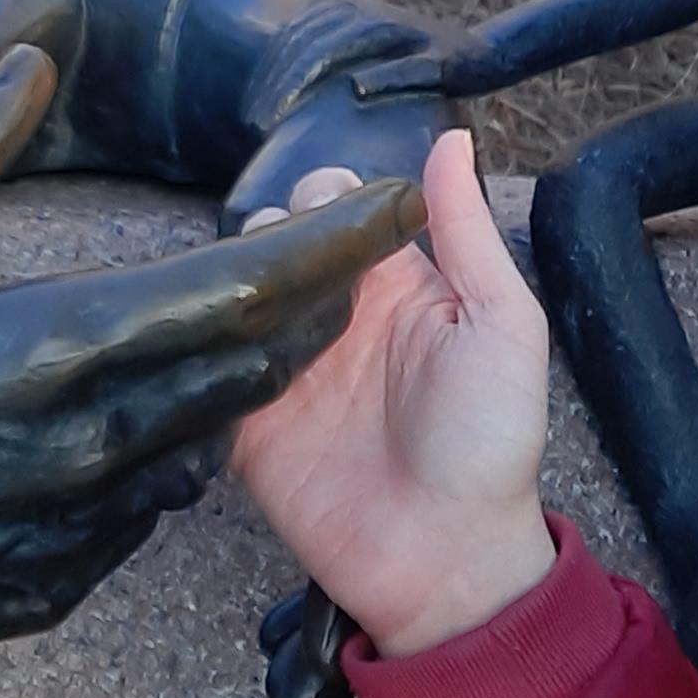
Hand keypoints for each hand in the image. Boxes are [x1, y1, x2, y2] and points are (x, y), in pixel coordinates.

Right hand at [0, 45, 421, 688]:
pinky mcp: (38, 592)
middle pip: (238, 369)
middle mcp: (69, 447)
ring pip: (195, 446)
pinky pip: (132, 520)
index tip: (389, 197)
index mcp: (32, 348)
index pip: (223, 288)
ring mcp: (58, 532)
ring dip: (238, 382)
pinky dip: (152, 463)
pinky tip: (137, 428)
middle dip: (309, 305)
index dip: (323, 242)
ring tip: (271, 324)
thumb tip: (28, 66)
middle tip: (351, 249)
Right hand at [229, 129, 555, 657]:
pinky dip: (195, 345)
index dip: (321, 193)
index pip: (333, 204)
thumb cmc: (491, 442)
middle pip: (269, 237)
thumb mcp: (502, 325)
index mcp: (390, 284)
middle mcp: (330, 316)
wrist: (447, 561)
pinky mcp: (242, 423)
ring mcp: (281, 368)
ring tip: (240, 295)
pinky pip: (202, 366)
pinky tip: (200, 333)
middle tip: (279, 261)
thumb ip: (467, 234)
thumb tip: (450, 137)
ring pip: (228, 291)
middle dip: (264, 230)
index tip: (323, 211)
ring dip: (225, 280)